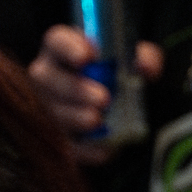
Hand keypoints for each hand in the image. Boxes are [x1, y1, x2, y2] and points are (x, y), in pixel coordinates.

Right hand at [29, 26, 162, 164]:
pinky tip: (104, 150)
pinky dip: (85, 150)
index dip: (68, 47)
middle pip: (46, 77)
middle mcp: (50, 76)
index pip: (56, 40)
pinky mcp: (62, 136)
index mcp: (65, 50)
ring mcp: (51, 106)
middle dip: (73, 88)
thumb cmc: (123, 74)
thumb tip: (145, 65)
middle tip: (102, 98)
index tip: (87, 56)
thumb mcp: (138, 60)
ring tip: (97, 120)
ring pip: (52, 110)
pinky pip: (67, 144)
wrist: (127, 107)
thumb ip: (145, 57)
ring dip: (74, 116)